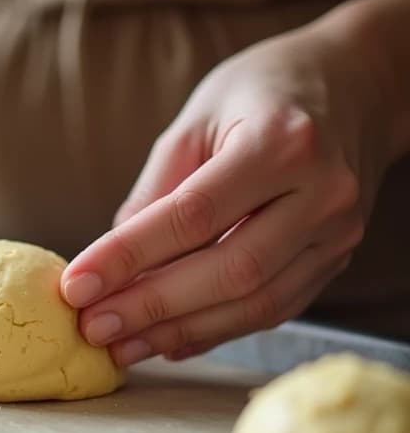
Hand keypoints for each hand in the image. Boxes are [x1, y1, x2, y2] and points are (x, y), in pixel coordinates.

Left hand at [61, 25, 389, 365]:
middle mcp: (321, 192)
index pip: (192, 216)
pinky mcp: (336, 259)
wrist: (356, 86)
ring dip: (179, 331)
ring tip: (120, 346)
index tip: (76, 284)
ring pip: (254, 302)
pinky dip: (215, 331)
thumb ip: (155, 190)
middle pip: (229, 269)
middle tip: (92, 326)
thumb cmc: (260, 94)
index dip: (128, 256)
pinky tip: (166, 341)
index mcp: (280, 142)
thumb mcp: (196, 119)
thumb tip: (111, 263)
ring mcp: (337, 232)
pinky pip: (273, 309)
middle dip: (151, 306)